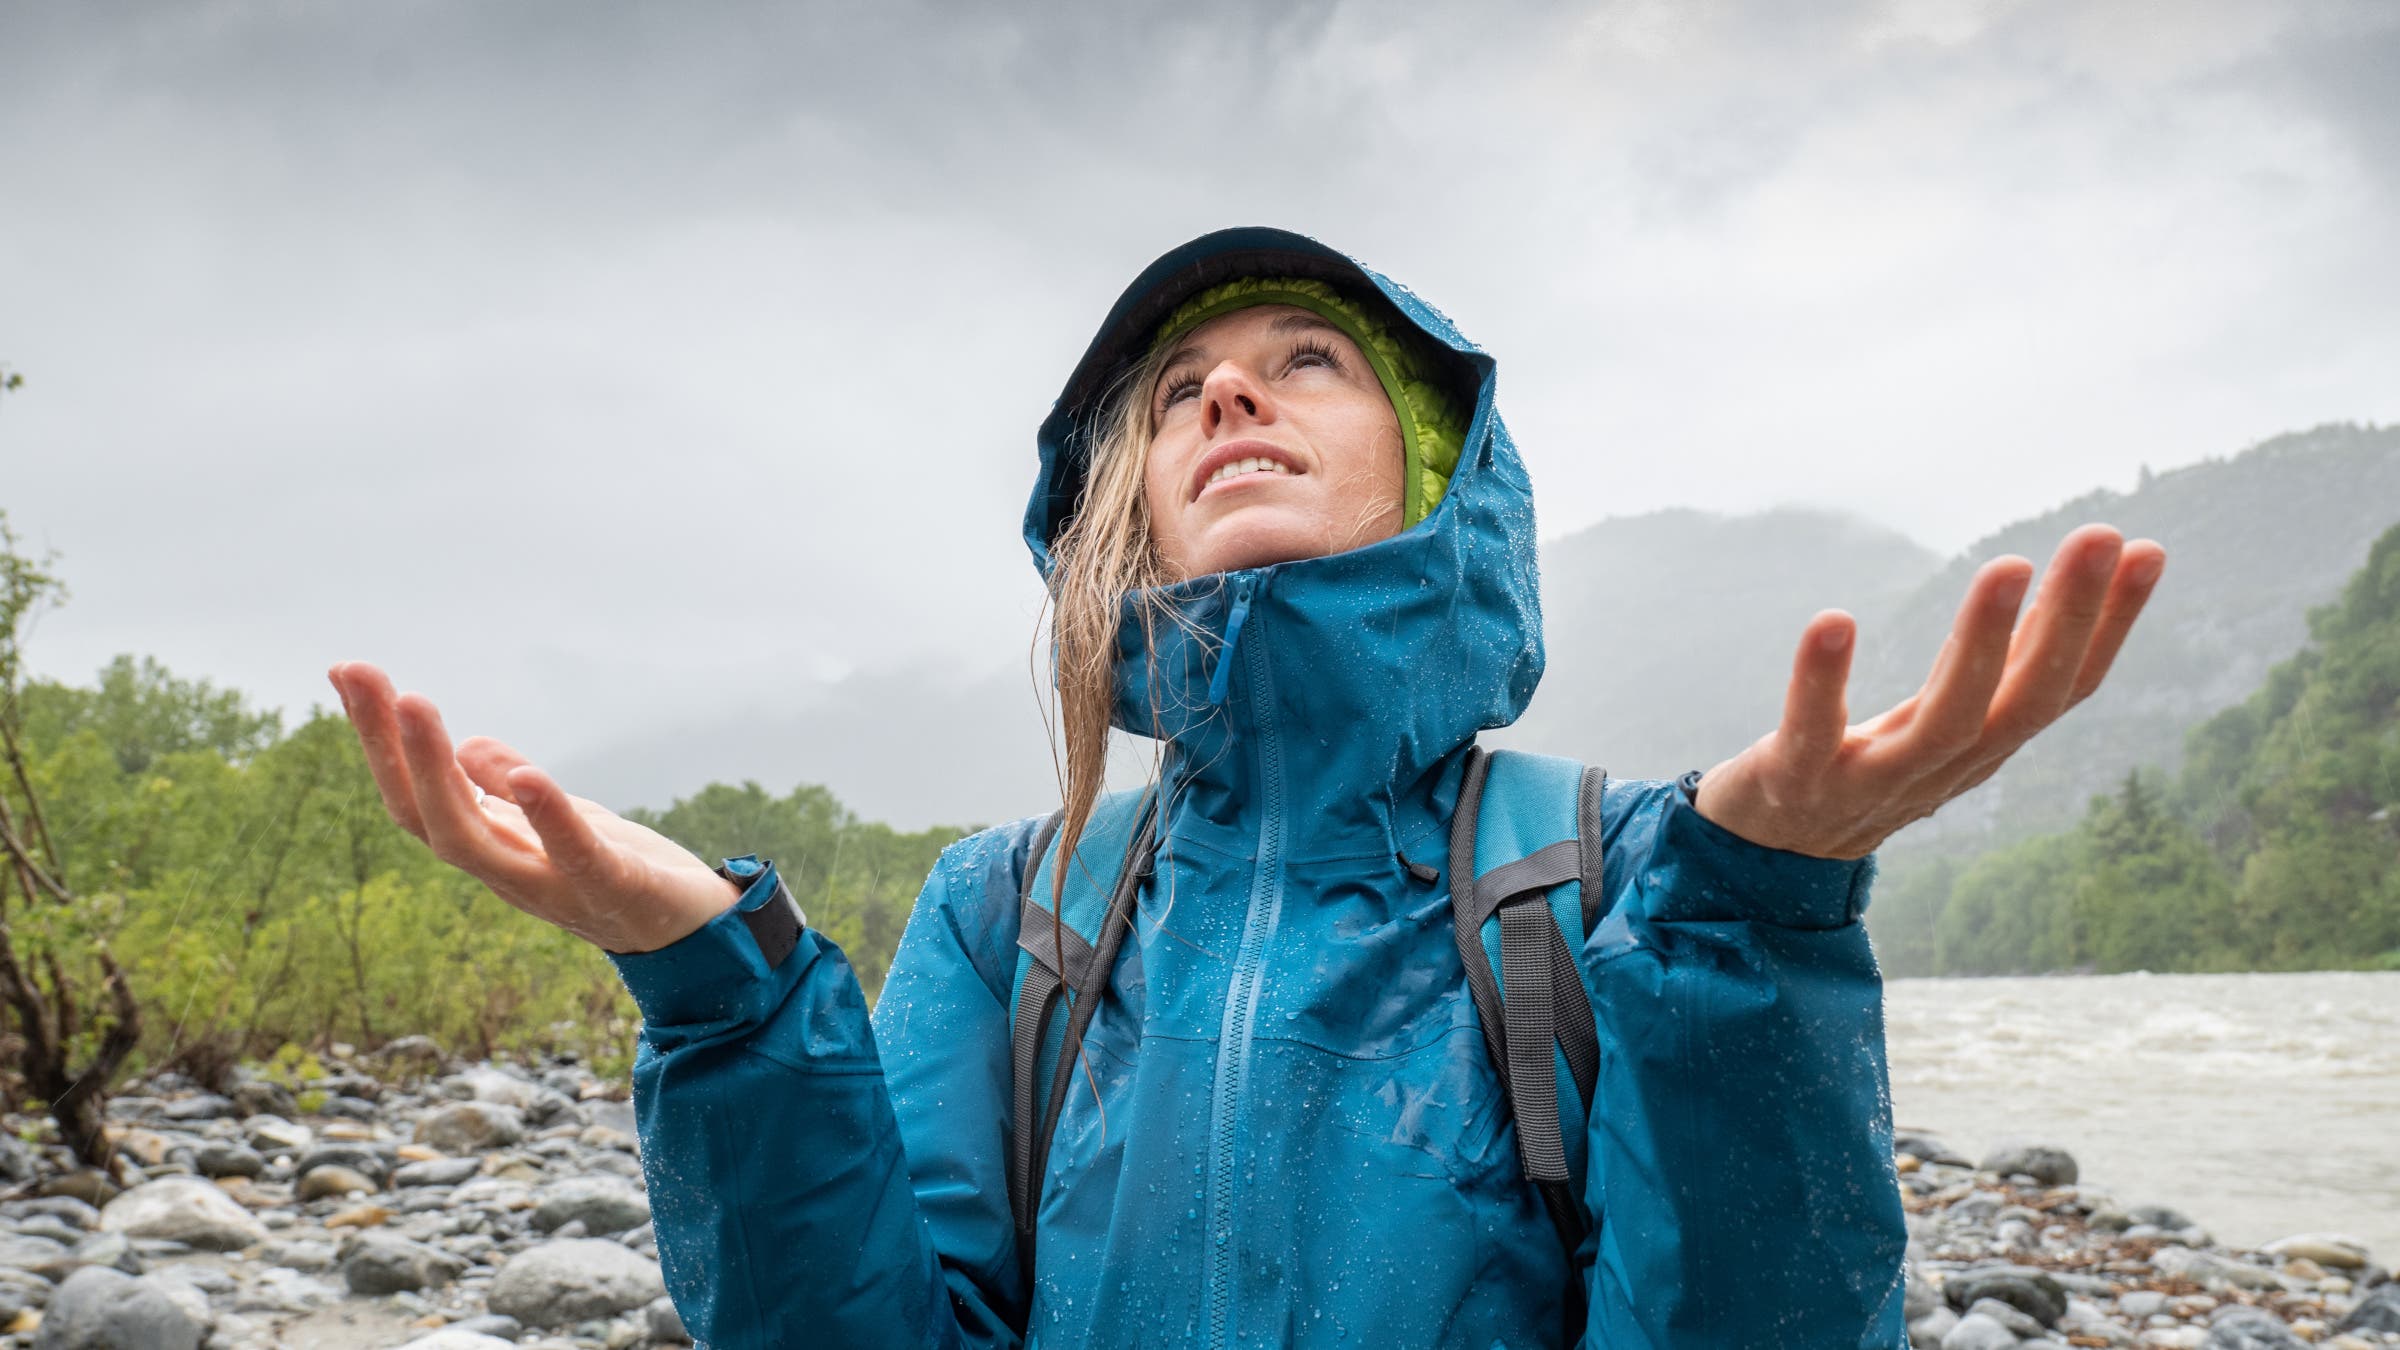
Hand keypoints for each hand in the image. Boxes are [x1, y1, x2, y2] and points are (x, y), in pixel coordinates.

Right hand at [326, 661, 741, 953]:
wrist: (696, 935)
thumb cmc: (617, 870)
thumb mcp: (559, 818)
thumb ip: (508, 788)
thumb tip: (465, 747)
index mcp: (492, 847)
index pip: (414, 795)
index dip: (376, 740)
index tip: (346, 673)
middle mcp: (506, 872)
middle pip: (424, 814)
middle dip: (388, 745)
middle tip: (362, 677)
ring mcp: (554, 887)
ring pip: (473, 840)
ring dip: (437, 773)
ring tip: (415, 705)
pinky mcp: (615, 890)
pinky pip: (574, 856)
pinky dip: (548, 819)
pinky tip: (529, 776)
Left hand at [1690, 523, 2166, 859]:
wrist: (1770, 852)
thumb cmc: (1869, 764)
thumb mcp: (1943, 715)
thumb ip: (1996, 660)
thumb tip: (2066, 580)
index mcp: (1984, 745)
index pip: (2064, 689)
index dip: (2109, 627)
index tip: (2149, 550)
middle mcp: (1944, 768)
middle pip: (2022, 700)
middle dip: (2068, 620)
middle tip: (2098, 536)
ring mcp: (1874, 781)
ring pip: (1946, 721)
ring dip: (1981, 642)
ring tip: (2009, 565)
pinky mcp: (1798, 782)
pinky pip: (1814, 732)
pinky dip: (1823, 681)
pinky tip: (1834, 620)